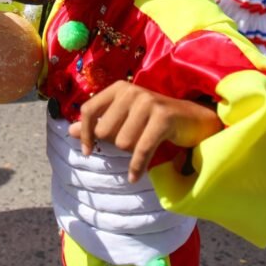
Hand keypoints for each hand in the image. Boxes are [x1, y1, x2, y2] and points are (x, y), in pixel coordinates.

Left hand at [68, 81, 222, 182]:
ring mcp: (148, 102)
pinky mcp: (162, 117)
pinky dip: (137, 167)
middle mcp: (131, 90)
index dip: (86, 134)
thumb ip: (98, 123)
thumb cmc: (154, 120)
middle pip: (105, 131)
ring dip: (132, 152)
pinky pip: (140, 150)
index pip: (89, 110)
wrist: (194, 120)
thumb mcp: (124, 118)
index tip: (88, 152)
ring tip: (147, 144)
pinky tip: (135, 177)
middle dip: (116, 144)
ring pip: (123, 142)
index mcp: (119, 88)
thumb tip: (71, 131)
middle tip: (135, 141)